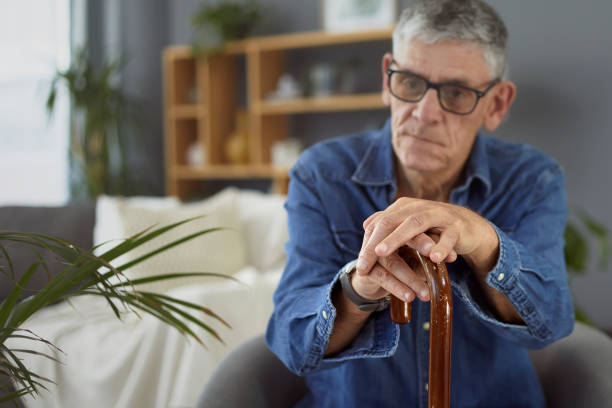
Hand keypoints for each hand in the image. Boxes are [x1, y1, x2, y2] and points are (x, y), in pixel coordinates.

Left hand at [352, 198, 498, 301]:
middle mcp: (419, 207)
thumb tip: (366, 225)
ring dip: (398, 237)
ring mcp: (438, 215)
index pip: (381, 223)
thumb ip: (389, 222)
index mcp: (405, 207)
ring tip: (383, 253)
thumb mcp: (410, 224)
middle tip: (364, 259)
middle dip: (376, 240)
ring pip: (416, 223)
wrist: (470, 227)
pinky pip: (448, 236)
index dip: (368, 243)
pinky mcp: (457, 226)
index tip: (360, 266)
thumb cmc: (435, 228)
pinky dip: (441, 246)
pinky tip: (433, 258)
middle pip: (392, 221)